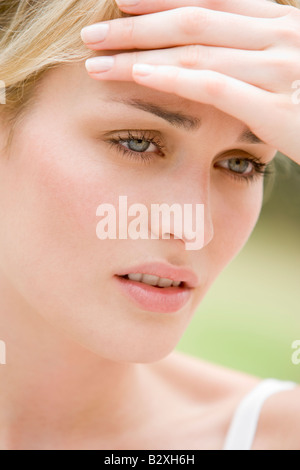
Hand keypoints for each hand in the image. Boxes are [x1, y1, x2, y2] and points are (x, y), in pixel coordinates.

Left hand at [81, 0, 299, 163]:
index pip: (212, 0)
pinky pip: (215, 85)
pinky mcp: (277, 107)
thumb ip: (258, 56)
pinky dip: (172, 79)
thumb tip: (222, 59)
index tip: (122, 1)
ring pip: (196, 51)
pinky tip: (139, 77)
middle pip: (194, 20)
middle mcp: (281, 35)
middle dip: (137, 25)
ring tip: (98, 61)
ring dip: (140, 53)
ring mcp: (280, 68)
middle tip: (94, 34)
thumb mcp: (293, 67)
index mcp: (283, 21)